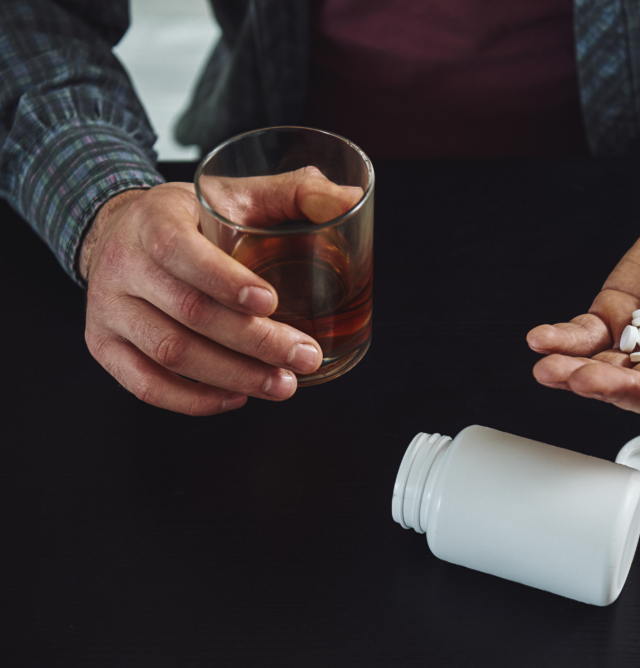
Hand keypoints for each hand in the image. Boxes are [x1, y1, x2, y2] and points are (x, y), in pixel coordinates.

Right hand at [80, 167, 361, 414]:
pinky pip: (144, 384)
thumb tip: (351, 196)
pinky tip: (237, 396)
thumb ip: (295, 192)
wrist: (127, 232)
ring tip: (283, 384)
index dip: (224, 280)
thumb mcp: (239, 192)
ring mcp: (109, 308)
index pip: (179, 250)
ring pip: (170, 354)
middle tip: (304, 356)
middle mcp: (123, 263)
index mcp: (155, 218)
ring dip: (233, 375)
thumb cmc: (196, 217)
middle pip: (188, 313)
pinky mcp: (104, 345)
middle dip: (254, 342)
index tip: (270, 302)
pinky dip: (193, 400)